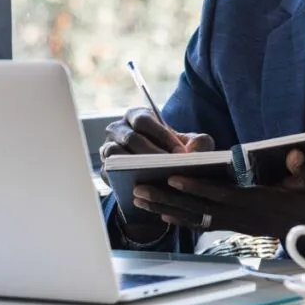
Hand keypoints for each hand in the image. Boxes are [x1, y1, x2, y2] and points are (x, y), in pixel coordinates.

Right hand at [98, 107, 213, 182]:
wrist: (157, 172)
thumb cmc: (173, 151)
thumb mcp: (190, 144)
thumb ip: (199, 143)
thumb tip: (194, 152)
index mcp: (137, 116)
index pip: (145, 120)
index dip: (163, 136)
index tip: (181, 154)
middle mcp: (118, 128)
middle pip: (131, 138)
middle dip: (152, 154)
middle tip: (171, 169)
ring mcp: (108, 148)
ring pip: (117, 154)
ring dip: (136, 166)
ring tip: (157, 178)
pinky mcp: (105, 169)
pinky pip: (110, 173)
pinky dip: (126, 179)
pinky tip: (145, 188)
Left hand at [132, 150, 304, 240]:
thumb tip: (294, 156)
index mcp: (259, 203)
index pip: (221, 195)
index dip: (196, 187)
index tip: (172, 178)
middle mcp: (243, 217)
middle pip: (199, 209)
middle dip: (167, 199)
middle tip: (139, 191)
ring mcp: (239, 224)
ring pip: (197, 218)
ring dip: (167, 209)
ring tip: (140, 201)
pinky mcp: (238, 227)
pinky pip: (205, 224)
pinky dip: (183, 219)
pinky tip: (165, 215)